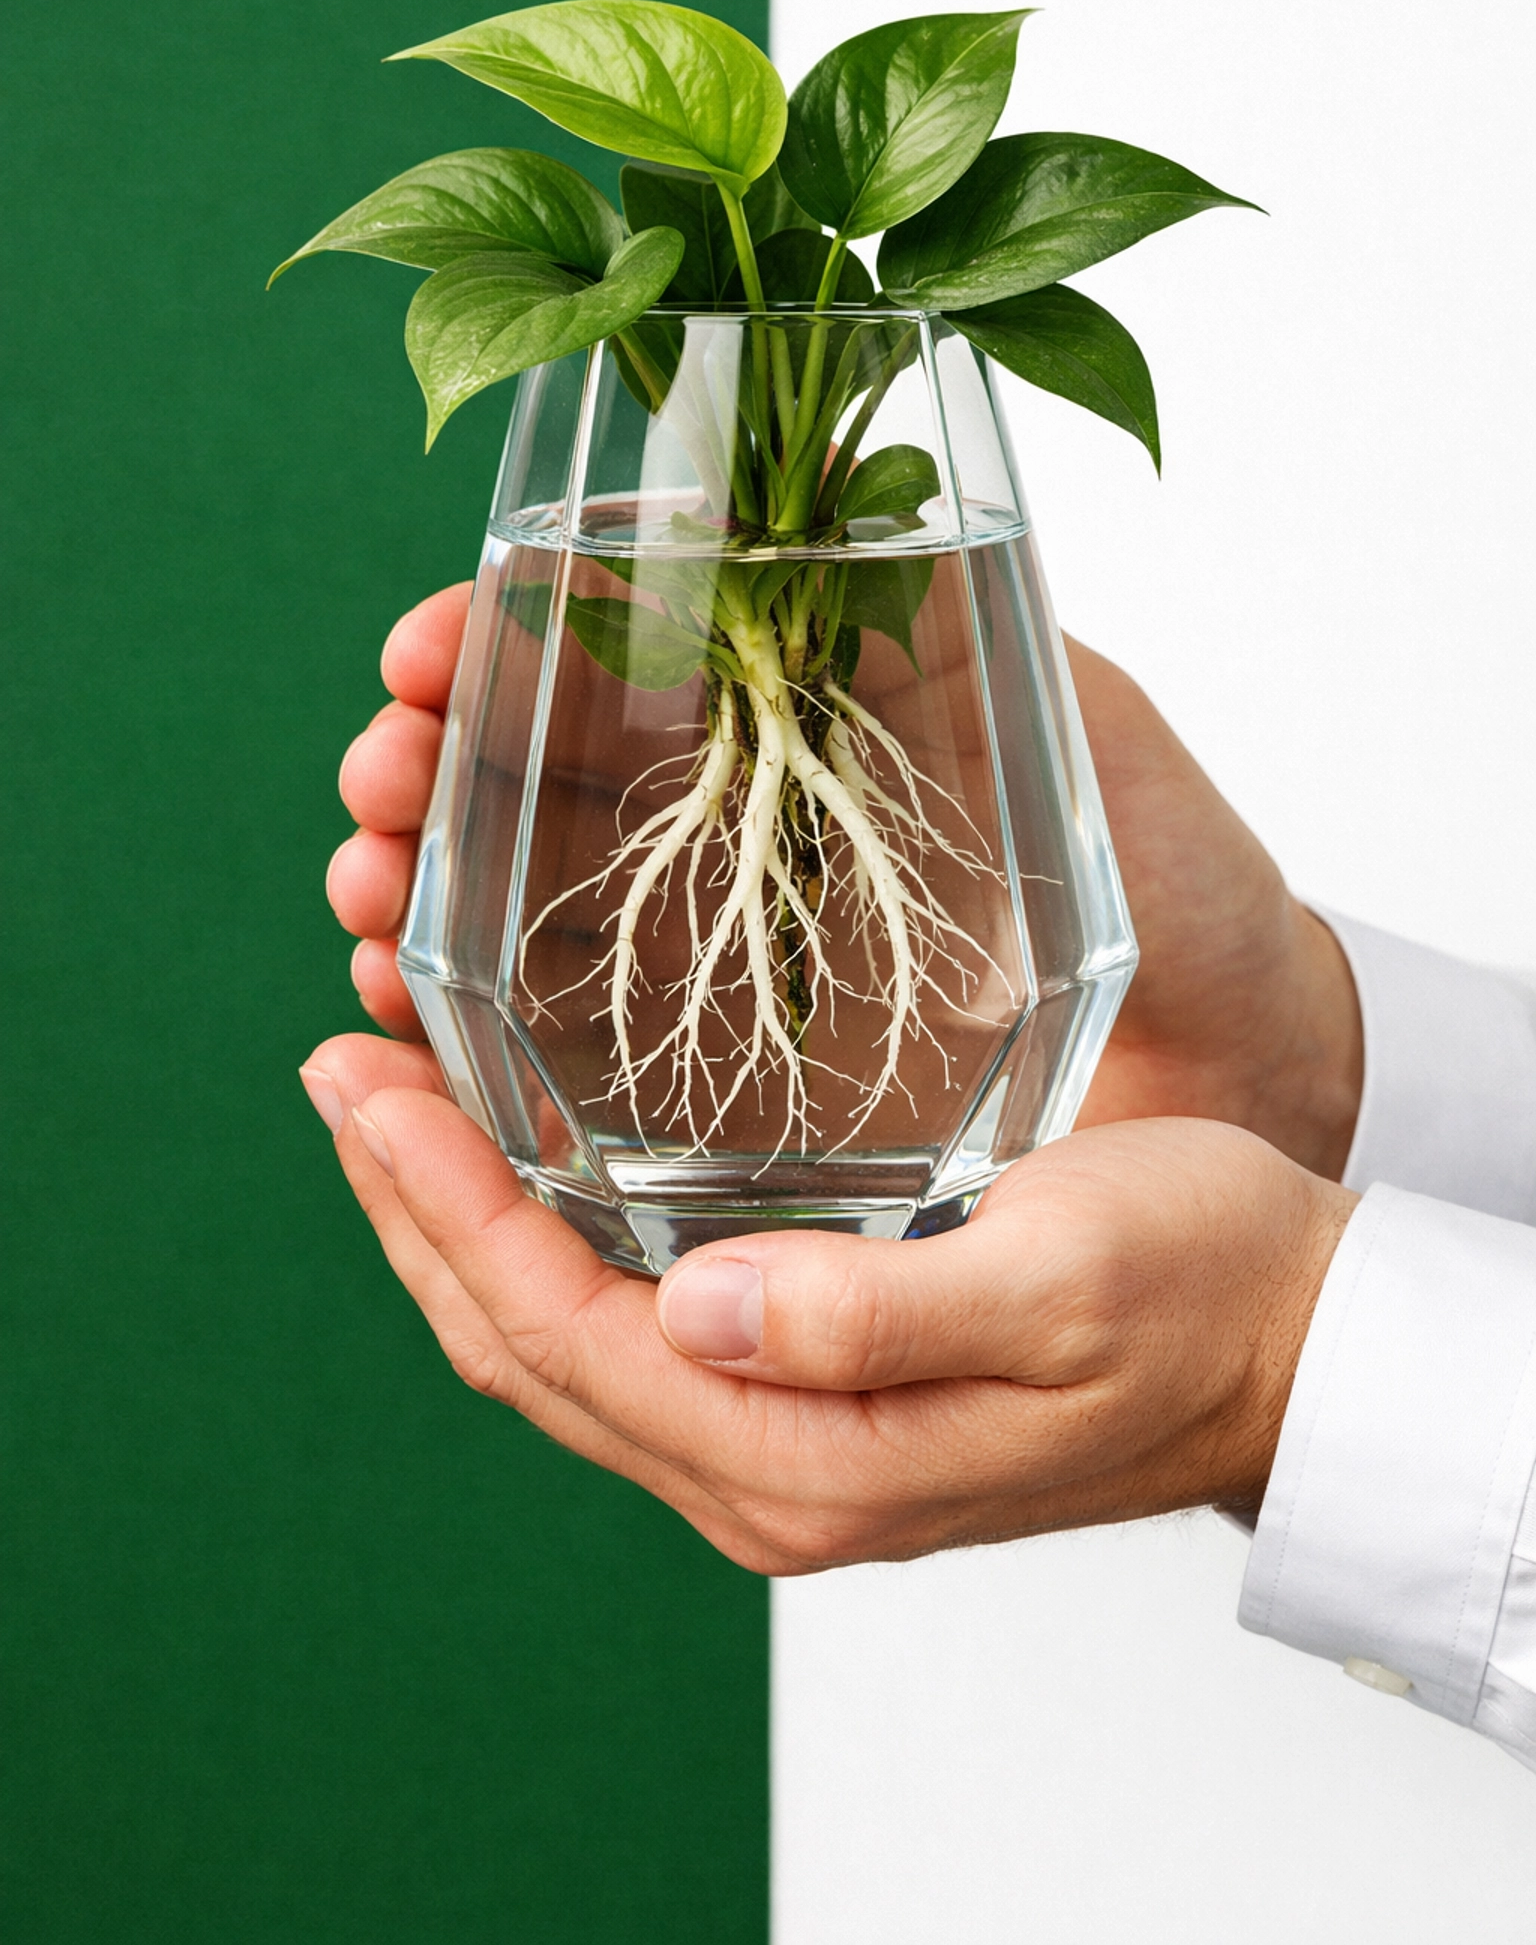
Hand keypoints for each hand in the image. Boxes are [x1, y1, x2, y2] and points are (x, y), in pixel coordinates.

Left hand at [297, 1039, 1354, 1568]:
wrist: (1286, 1349)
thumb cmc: (1197, 1293)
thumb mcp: (1057, 1282)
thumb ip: (873, 1314)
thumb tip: (694, 1307)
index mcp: (808, 1461)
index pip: (563, 1331)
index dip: (445, 1205)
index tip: (365, 1081)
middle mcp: (768, 1476)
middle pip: (525, 1349)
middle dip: (412, 1209)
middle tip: (342, 1066)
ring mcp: (778, 1448)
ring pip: (557, 1347)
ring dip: (457, 1227)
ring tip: (389, 1103)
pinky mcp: (801, 1402)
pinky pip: (617, 1335)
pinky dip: (537, 1243)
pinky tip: (517, 1167)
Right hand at [327, 587, 1362, 1175]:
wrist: (1246, 1065)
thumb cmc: (1187, 890)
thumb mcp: (1094, 731)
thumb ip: (988, 640)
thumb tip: (861, 522)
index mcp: (808, 718)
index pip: (619, 655)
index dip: (509, 640)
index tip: (432, 645)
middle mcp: (748, 823)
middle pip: (536, 776)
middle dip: (429, 765)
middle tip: (380, 777)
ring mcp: (734, 947)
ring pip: (526, 903)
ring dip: (418, 886)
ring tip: (366, 895)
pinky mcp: (739, 1071)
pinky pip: (575, 1041)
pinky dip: (473, 1025)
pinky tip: (412, 1011)